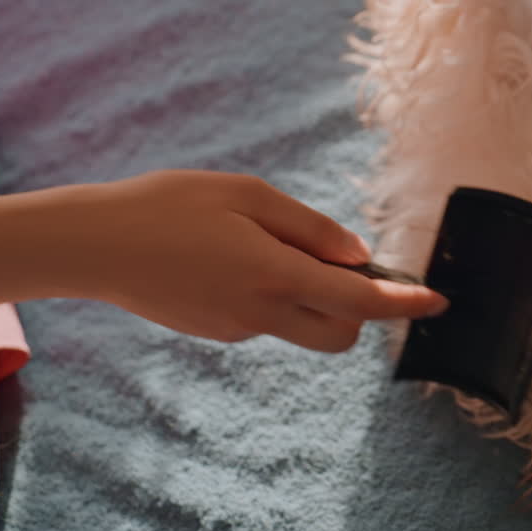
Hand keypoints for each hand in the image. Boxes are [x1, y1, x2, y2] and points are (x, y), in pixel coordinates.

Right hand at [69, 170, 446, 350]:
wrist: (93, 245)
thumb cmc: (169, 206)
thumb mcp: (247, 195)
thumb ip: (310, 228)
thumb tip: (359, 257)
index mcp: (276, 277)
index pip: (362, 301)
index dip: (405, 303)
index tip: (438, 302)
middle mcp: (262, 315)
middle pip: (342, 334)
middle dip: (358, 310)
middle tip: (336, 261)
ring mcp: (237, 331)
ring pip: (302, 324)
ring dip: (310, 295)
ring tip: (257, 241)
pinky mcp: (216, 333)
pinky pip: (265, 318)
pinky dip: (272, 294)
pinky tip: (227, 257)